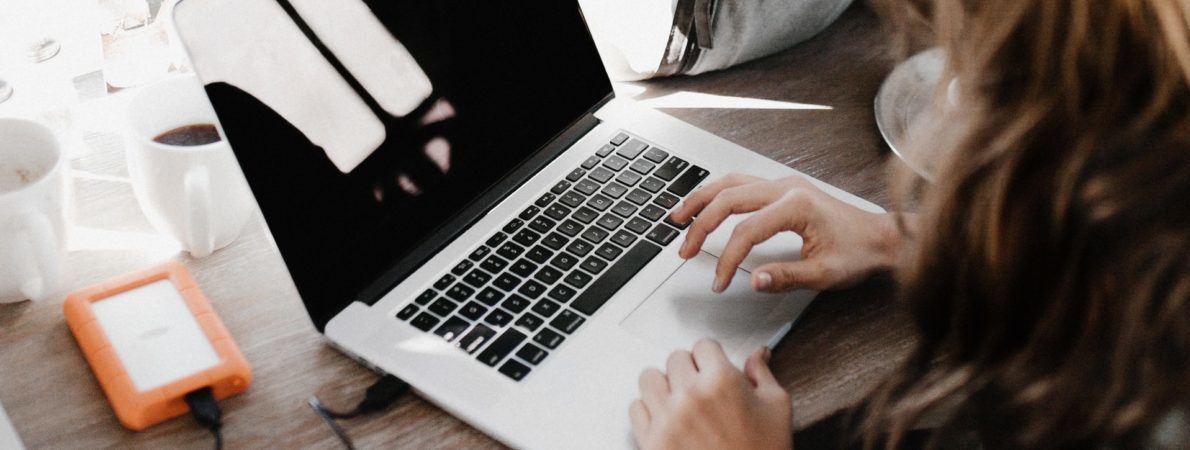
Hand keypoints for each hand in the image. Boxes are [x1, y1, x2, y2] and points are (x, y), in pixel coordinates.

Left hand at [630, 340, 792, 449]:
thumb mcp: (776, 407)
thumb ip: (762, 374)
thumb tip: (758, 353)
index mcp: (722, 381)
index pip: (703, 345)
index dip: (712, 356)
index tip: (713, 367)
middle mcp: (690, 395)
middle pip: (675, 358)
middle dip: (689, 369)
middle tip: (701, 387)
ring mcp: (667, 418)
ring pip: (649, 378)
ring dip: (664, 385)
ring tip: (679, 399)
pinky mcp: (652, 441)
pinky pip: (636, 408)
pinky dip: (649, 411)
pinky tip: (667, 419)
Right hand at [670, 174, 903, 292]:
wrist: (882, 237)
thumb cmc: (859, 253)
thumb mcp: (825, 274)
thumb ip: (787, 277)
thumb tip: (753, 280)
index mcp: (796, 206)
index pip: (746, 231)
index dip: (727, 259)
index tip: (719, 282)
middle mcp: (787, 188)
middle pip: (728, 198)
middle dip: (701, 225)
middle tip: (684, 250)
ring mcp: (784, 184)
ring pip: (730, 183)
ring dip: (701, 200)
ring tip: (678, 218)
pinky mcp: (784, 188)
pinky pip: (741, 183)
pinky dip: (718, 194)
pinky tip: (705, 205)